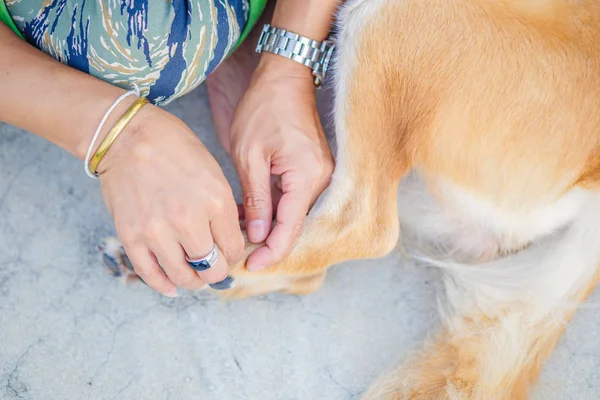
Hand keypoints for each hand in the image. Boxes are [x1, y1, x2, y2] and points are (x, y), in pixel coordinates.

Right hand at [98, 104, 243, 295]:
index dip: (234, 255)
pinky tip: (172, 286)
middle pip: (212, 268)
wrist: (126, 136)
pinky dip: (164, 285)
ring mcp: (158, 231)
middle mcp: (189, 221)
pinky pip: (151, 275)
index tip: (228, 252)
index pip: (234, 249)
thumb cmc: (174, 147)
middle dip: (216, 270)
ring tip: (194, 275)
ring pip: (184, 277)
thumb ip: (225, 208)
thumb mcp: (213, 171)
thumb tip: (234, 237)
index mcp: (216, 202)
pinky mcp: (132, 236)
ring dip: (192, 280)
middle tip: (213, 265)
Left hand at [230, 55, 333, 270]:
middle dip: (268, 242)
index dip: (270, 252)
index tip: (250, 266)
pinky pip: (295, 200)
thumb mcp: (249, 155)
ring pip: (295, 215)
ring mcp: (321, 174)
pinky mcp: (314, 170)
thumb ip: (255, 200)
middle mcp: (322, 180)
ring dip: (269, 226)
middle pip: (296, 226)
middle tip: (239, 253)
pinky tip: (250, 212)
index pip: (290, 228)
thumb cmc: (264, 108)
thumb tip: (256, 235)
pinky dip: (274, 210)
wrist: (284, 76)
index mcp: (307, 177)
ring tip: (237, 229)